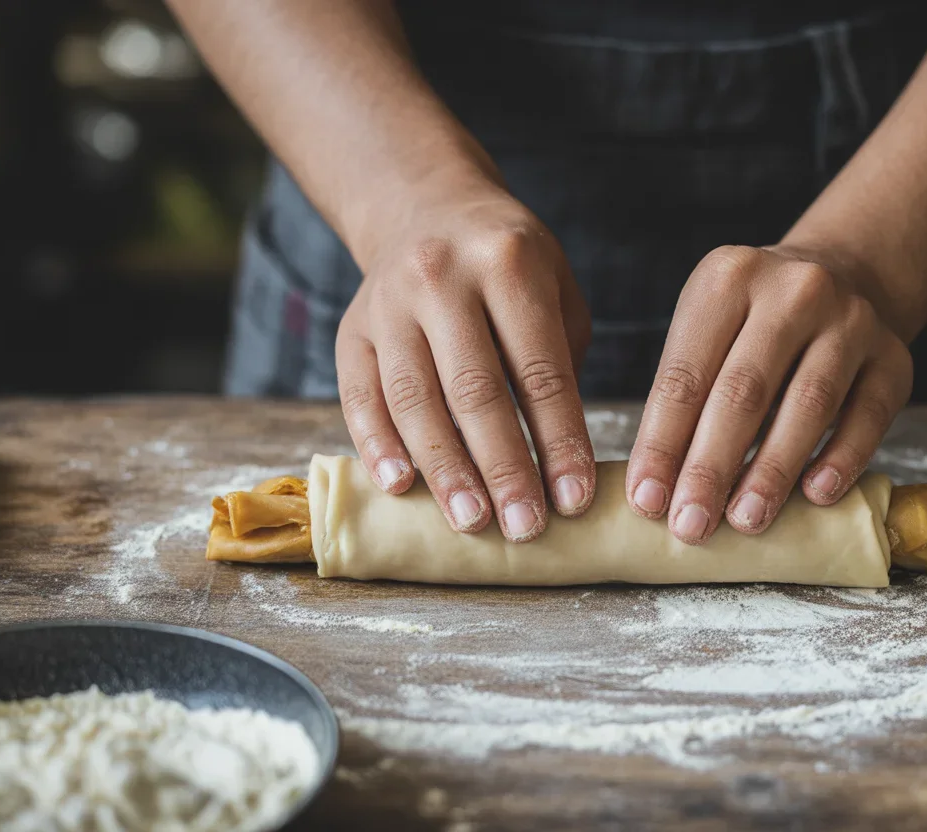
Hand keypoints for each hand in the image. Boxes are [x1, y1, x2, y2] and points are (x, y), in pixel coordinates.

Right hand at [336, 176, 594, 541]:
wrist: (427, 207)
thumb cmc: (509, 265)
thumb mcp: (555, 288)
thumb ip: (559, 360)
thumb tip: (561, 460)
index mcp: (508, 264)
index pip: (539, 370)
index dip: (559, 440)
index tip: (575, 499)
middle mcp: (442, 278)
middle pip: (474, 390)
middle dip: (504, 468)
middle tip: (525, 528)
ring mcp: (388, 304)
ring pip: (414, 400)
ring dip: (444, 469)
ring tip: (471, 522)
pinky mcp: (351, 331)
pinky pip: (359, 396)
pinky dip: (378, 445)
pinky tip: (400, 486)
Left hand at [626, 244, 912, 544]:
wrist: (846, 274)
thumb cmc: (754, 323)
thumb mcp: (708, 329)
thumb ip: (685, 397)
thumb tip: (657, 490)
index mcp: (727, 280)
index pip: (685, 375)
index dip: (661, 444)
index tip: (646, 501)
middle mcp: (792, 292)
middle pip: (743, 391)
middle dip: (711, 467)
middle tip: (691, 526)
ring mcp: (851, 320)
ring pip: (809, 404)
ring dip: (773, 471)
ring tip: (746, 520)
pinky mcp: (893, 356)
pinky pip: (869, 415)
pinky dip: (841, 459)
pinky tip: (816, 495)